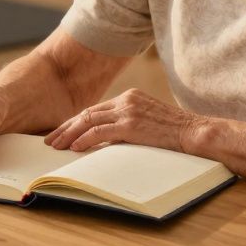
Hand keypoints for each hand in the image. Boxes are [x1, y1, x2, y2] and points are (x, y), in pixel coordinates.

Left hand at [45, 88, 201, 152]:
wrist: (195, 132)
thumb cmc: (174, 133)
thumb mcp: (147, 123)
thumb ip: (127, 126)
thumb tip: (106, 140)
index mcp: (129, 97)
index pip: (95, 110)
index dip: (75, 122)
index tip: (62, 132)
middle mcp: (126, 100)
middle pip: (87, 113)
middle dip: (66, 127)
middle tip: (50, 139)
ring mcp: (128, 111)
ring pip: (89, 121)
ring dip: (69, 134)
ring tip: (56, 145)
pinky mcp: (131, 124)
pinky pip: (100, 132)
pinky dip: (84, 139)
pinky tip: (74, 147)